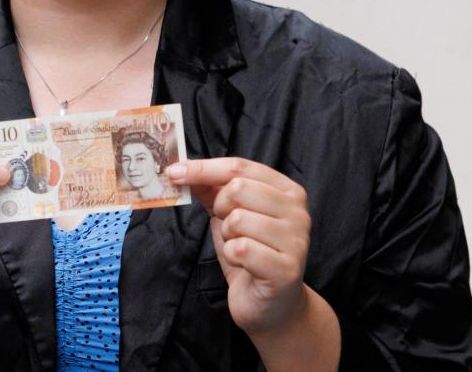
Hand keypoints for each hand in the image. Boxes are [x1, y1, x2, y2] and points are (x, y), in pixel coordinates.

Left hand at [167, 158, 311, 336]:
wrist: (271, 305)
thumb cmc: (251, 255)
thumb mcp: (229, 216)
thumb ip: (212, 190)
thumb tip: (182, 169)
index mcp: (287, 191)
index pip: (239, 166)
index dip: (203, 168)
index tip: (174, 172)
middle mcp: (298, 211)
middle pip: (237, 189)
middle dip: (221, 209)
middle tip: (229, 228)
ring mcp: (296, 240)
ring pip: (237, 219)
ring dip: (228, 237)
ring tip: (241, 249)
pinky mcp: (286, 269)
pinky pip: (240, 249)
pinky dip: (232, 257)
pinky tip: (245, 266)